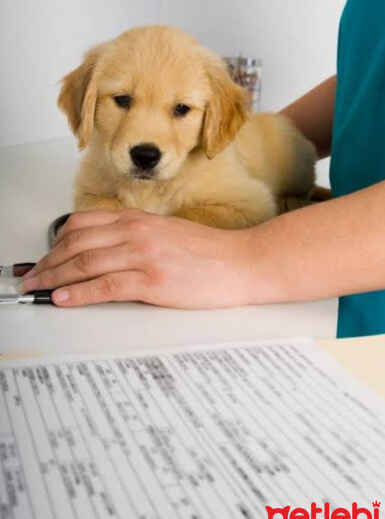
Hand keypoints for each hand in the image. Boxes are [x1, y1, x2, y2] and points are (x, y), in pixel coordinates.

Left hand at [22, 209, 254, 307]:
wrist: (243, 263)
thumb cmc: (210, 253)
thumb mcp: (167, 234)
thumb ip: (135, 238)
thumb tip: (106, 253)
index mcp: (138, 220)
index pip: (82, 226)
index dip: (55, 244)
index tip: (44, 259)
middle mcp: (136, 232)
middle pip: (76, 244)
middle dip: (47, 263)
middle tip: (31, 278)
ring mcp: (144, 255)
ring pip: (84, 263)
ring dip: (55, 278)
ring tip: (37, 290)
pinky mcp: (153, 281)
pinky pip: (105, 286)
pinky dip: (79, 293)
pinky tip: (64, 299)